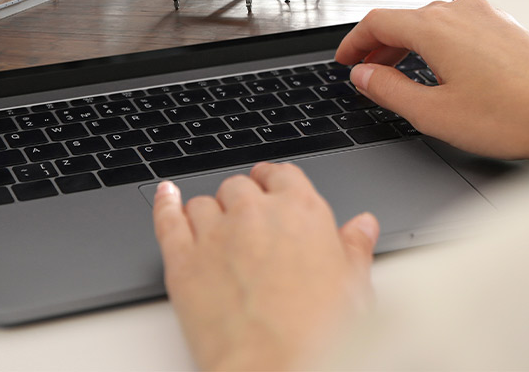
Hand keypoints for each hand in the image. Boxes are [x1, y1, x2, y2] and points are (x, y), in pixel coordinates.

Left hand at [152, 164, 379, 370]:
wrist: (273, 368)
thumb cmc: (315, 335)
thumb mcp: (353, 289)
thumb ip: (355, 249)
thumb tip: (363, 227)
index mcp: (301, 211)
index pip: (283, 175)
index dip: (275, 180)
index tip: (273, 185)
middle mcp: (254, 213)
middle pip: (240, 187)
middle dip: (244, 200)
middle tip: (249, 221)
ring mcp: (214, 235)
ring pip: (203, 203)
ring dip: (210, 211)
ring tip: (216, 230)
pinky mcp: (181, 261)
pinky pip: (167, 219)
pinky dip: (165, 204)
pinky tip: (167, 196)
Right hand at [336, 0, 528, 168]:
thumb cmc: (508, 115)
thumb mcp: (433, 113)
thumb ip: (389, 90)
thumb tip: (364, 75)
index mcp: (434, 28)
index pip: (377, 21)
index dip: (353, 42)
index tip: (345, 61)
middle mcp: (459, 11)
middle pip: (404, 19)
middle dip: (379, 44)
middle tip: (366, 71)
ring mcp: (485, 15)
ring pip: (432, 21)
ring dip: (408, 43)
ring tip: (400, 71)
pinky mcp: (504, 25)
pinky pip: (458, 25)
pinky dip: (437, 41)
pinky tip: (442, 67)